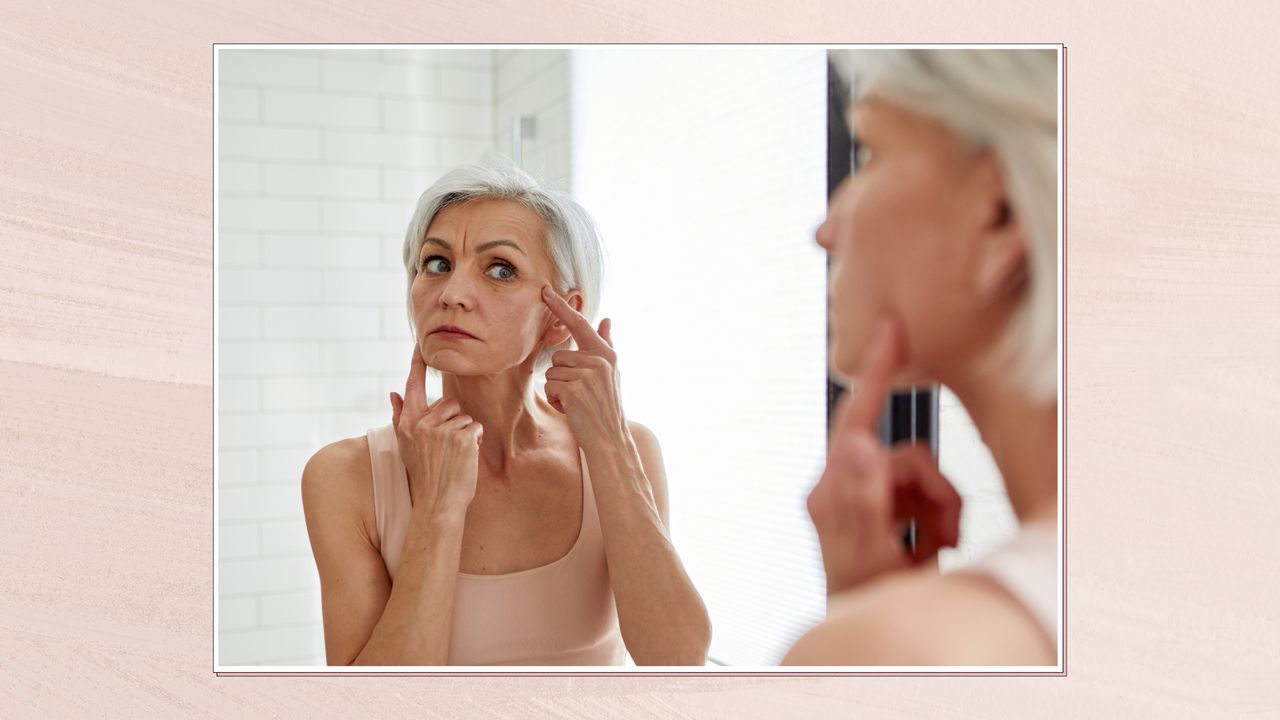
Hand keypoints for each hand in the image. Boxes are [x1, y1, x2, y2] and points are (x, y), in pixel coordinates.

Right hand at [389, 343, 482, 517]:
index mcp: (407, 424)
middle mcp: (421, 424)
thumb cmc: (424, 476)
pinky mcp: (461, 438)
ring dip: (465, 433)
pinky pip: (475, 428)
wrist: (437, 505)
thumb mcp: (407, 446)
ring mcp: (441, 431)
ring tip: (453, 455)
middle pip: (449, 403)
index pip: (412, 387)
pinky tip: (463, 458)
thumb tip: (394, 393)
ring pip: (464, 416)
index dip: (417, 364)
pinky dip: (475, 441)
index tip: (420, 344)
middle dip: (454, 421)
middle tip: (446, 448)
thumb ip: (401, 417)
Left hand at [540, 286, 626, 443]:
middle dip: (562, 376)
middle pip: (559, 355)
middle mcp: (599, 360)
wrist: (610, 439)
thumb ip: (607, 344)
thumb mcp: (612, 373)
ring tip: (577, 402)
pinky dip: (556, 401)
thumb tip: (607, 319)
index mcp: (606, 353)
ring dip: (558, 390)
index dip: (561, 307)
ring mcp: (587, 374)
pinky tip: (572, 410)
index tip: (545, 291)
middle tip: (581, 394)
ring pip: (552, 372)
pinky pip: (550, 386)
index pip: (579, 324)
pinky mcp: (574, 389)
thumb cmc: (608, 406)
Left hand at [807, 318, 962, 595]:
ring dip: (940, 510)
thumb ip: (861, 500)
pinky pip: (924, 495)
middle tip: (944, 536)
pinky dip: (937, 520)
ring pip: (922, 475)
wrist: (872, 632)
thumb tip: (858, 445)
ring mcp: (864, 497)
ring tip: (935, 552)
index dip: (876, 372)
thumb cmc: (863, 602)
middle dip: (934, 491)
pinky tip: (929, 551)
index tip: (891, 330)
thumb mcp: (866, 556)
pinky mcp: (883, 508)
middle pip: (905, 455)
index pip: (855, 419)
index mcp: (830, 490)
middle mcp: (843, 486)